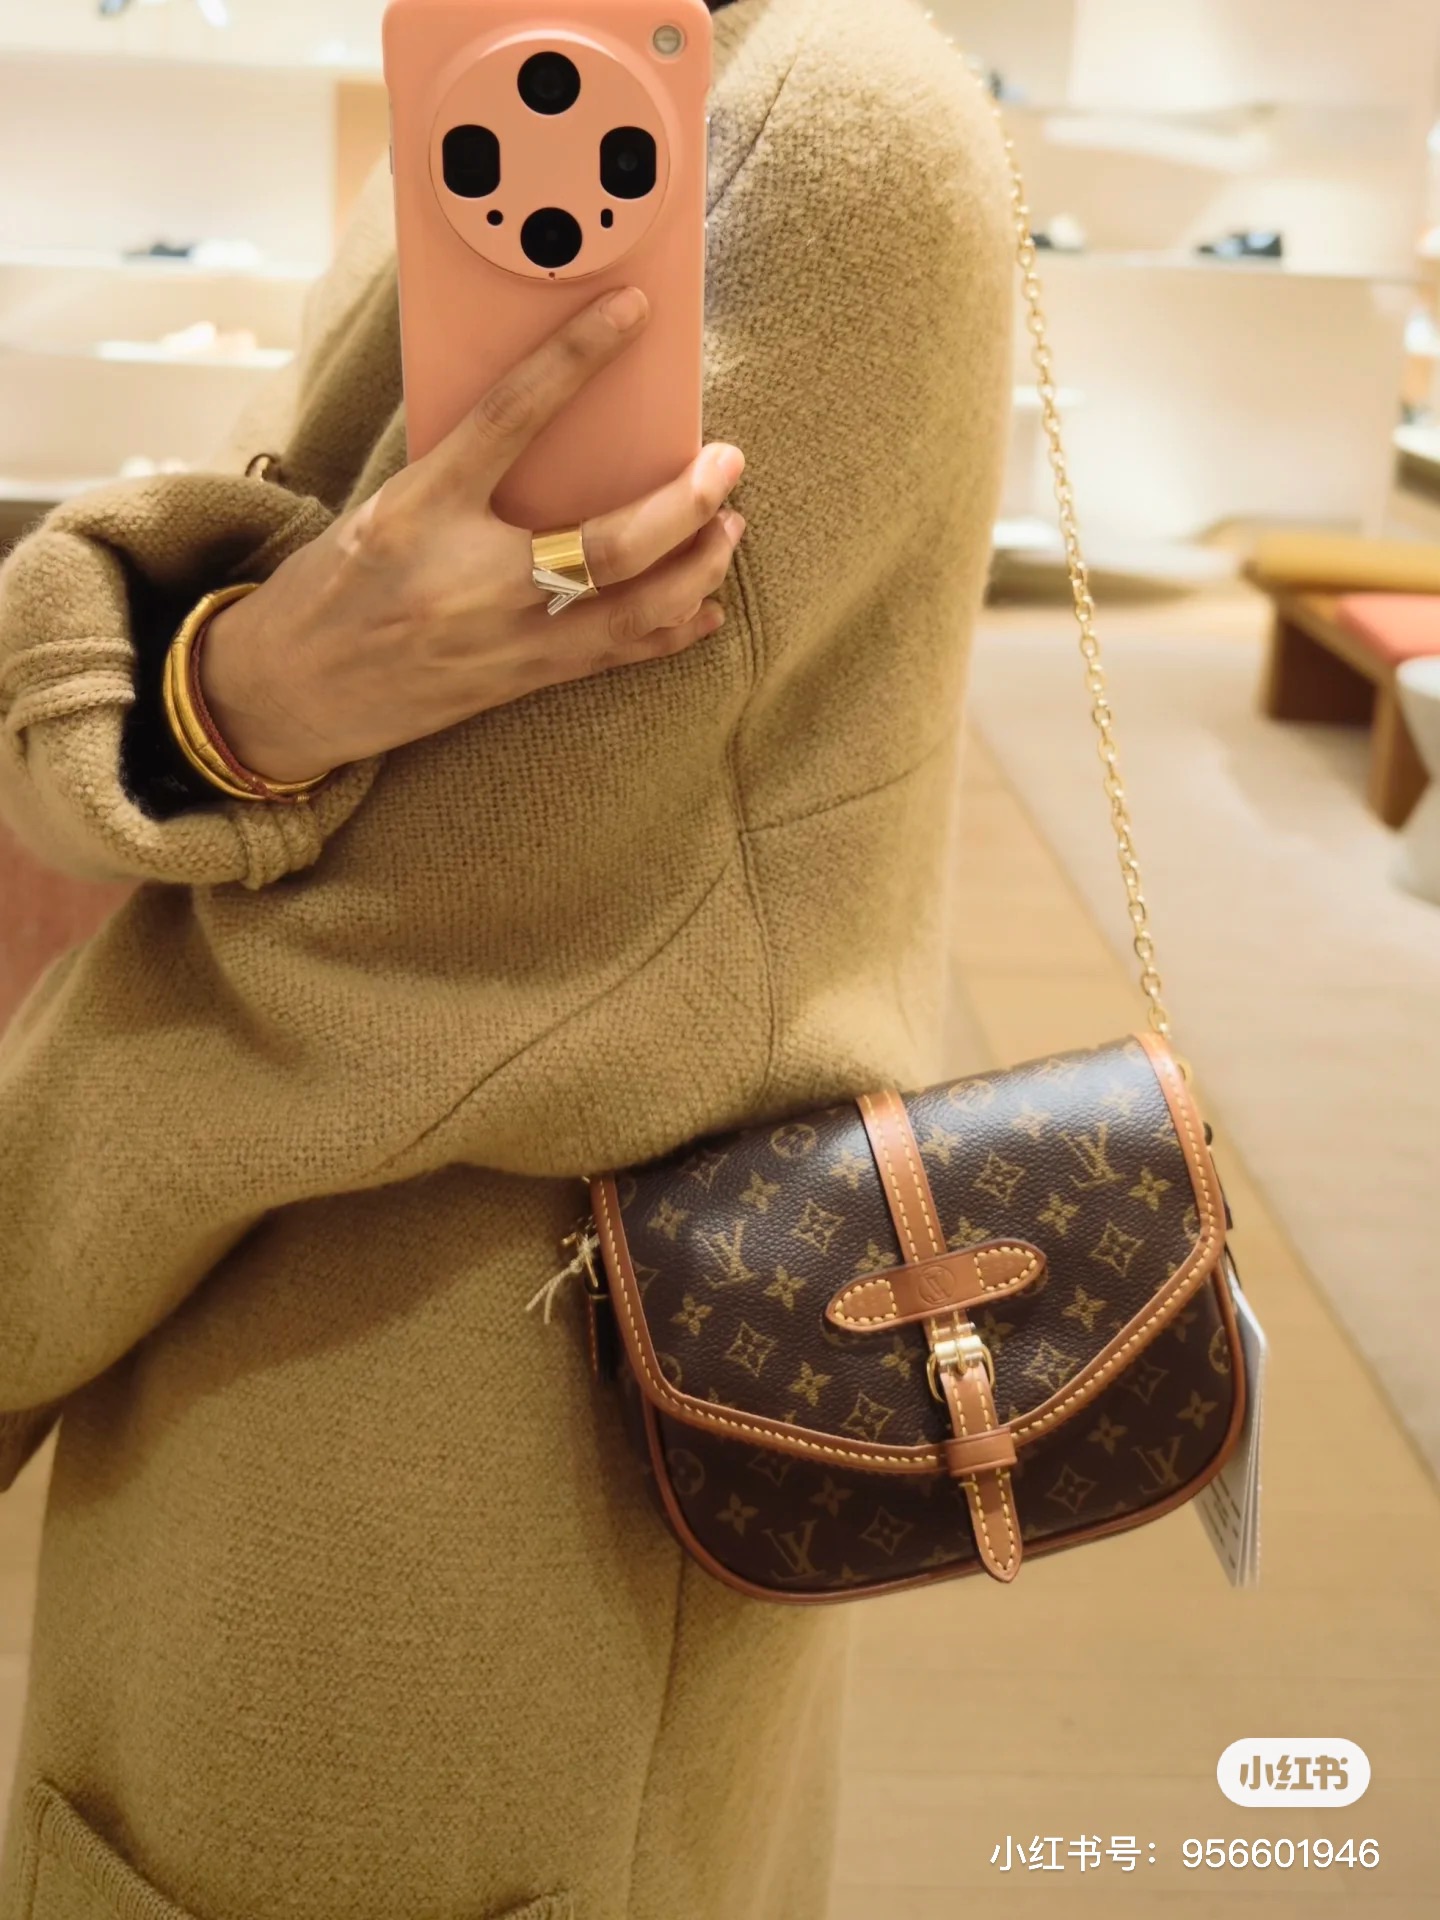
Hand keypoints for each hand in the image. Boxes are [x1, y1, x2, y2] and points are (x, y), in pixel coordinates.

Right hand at [199, 285, 745, 783]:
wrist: (282, 696)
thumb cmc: (330, 590)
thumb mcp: (382, 510)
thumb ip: (460, 475)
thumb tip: (554, 427)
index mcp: (419, 511)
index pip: (510, 416)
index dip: (576, 358)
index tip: (634, 311)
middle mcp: (469, 581)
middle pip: (612, 544)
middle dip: (688, 503)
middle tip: (728, 463)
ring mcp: (503, 641)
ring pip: (634, 610)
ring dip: (698, 568)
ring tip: (730, 529)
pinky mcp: (518, 683)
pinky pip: (616, 656)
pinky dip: (671, 629)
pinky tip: (706, 606)